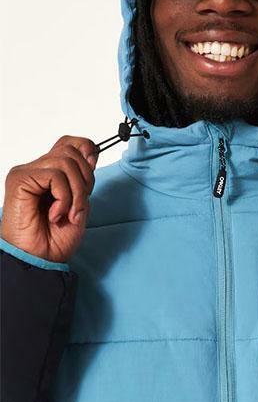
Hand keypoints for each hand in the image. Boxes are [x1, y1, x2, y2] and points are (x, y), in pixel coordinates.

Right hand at [0, 135, 98, 263]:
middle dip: (86, 179)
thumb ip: (84, 178)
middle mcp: (36, 168)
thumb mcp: (81, 202)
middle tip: (80, 205)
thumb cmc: (57, 237)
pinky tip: (56, 215)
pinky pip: (55, 176)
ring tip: (69, 213)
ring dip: (76, 192)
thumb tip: (92, 153)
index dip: (86, 149)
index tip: (93, 167)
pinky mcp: (19, 179)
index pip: (69, 143)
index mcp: (50, 172)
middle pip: (71, 151)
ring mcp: (26, 173)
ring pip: (66, 162)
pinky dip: (64, 198)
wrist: (41, 259)